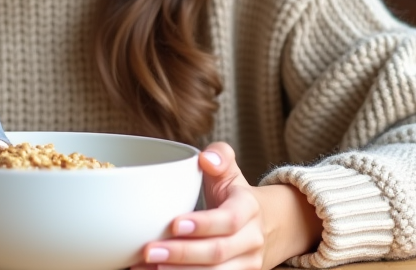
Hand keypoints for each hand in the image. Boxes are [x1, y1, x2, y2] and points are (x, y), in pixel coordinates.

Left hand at [133, 142, 319, 269]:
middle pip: (218, 251)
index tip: (175, 224)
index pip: (229, 219)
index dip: (203, 224)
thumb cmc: (235, 198)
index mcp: (249, 208)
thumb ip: (220, 156)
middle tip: (150, 250)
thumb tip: (206, 158)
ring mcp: (247, 264)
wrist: (266, 228)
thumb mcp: (231, 173)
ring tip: (149, 266)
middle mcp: (251, 240)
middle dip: (183, 254)